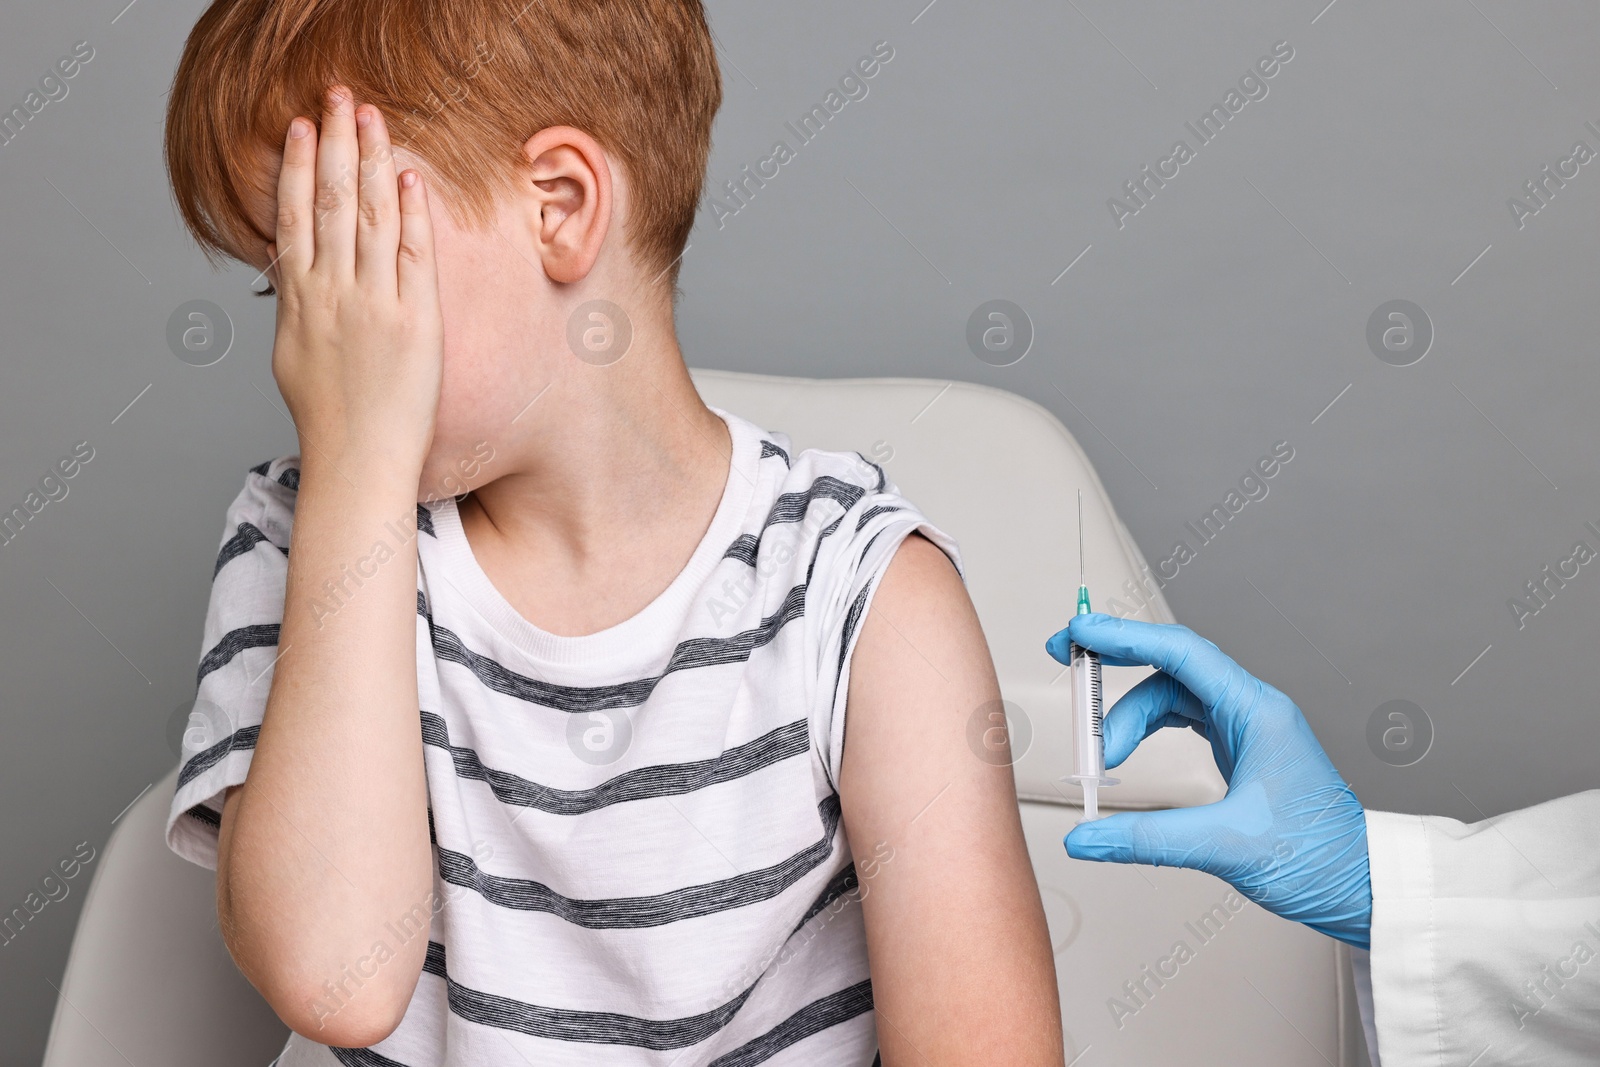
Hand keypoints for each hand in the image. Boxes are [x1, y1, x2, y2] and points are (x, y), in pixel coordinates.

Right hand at [264, 85, 443, 480]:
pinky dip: (411, 214)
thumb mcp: (293, 356)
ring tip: (372, 119)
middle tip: (339, 99)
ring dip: (373, 162)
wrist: (359, 461)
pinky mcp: (416, 322)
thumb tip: (296, 278)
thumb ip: (297, 309)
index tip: (301, 128)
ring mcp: (375, 305)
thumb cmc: (329, 420)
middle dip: (336, 144)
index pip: (296, 216)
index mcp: (300, 301)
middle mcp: (334, 294)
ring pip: (371, 218)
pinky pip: (414, 256)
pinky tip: (409, 178)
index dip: (299, 167)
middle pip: (333, 202)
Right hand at [1044, 614, 1371, 948]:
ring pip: (1170, 696)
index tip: (1080, 631)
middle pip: (1168, 668)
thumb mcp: (1225, 847)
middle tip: (1067, 662)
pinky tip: (1126, 749)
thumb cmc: (1321, 859)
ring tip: (1099, 755)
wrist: (1363, 886)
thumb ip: (1148, 840)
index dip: (1124, 636)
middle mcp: (1252, 710)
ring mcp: (1246, 727)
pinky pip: (1181, 718)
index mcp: (1257, 713)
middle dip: (1114, 664)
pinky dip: (1146, 728)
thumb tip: (1087, 838)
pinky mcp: (1240, 748)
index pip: (1180, 652)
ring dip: (1126, 717)